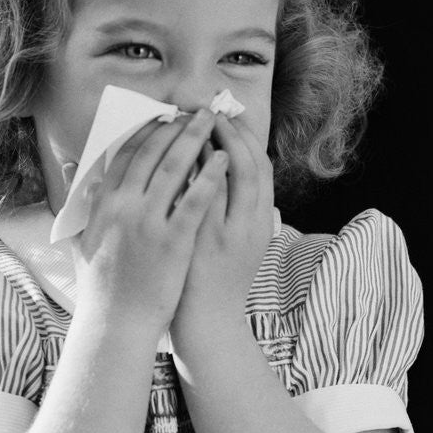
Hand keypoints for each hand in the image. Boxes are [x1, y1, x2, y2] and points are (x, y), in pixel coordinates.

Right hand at [70, 109, 229, 330]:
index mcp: (103, 204)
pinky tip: (223, 160)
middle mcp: (122, 206)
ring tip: (214, 122)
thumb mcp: (83, 240)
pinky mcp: (172, 241)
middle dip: (176, 126)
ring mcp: (147, 222)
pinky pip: (195, 199)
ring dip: (195, 139)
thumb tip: (79, 172)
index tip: (165, 117)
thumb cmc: (101, 289)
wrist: (115, 326)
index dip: (148, 131)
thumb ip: (84, 204)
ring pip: (174, 167)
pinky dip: (210, 176)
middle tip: (197, 112)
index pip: (125, 154)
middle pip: (152, 152)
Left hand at [170, 112, 274, 342]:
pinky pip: (190, 197)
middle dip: (228, 133)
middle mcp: (247, 225)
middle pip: (245, 163)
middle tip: (208, 111)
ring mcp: (220, 233)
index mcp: (262, 221)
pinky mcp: (193, 241)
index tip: (228, 116)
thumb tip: (231, 168)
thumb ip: (242, 207)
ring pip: (219, 176)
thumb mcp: (244, 242)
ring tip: (187, 124)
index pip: (261, 165)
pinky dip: (184, 174)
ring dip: (204, 147)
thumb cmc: (220, 278)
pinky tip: (171, 157)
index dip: (246, 137)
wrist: (205, 321)